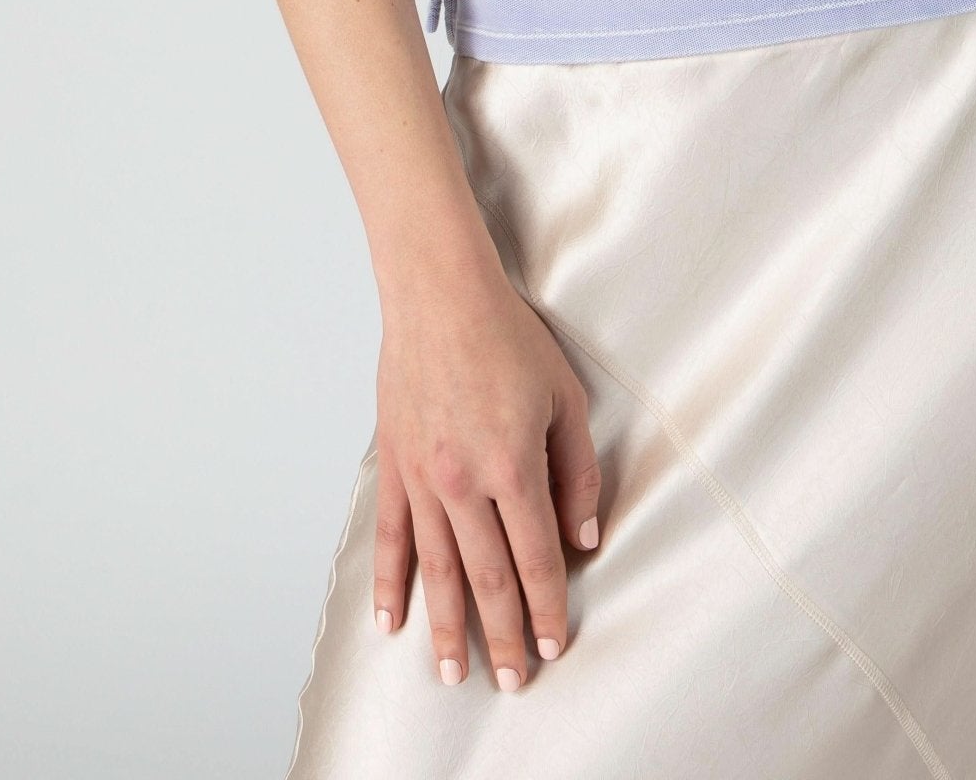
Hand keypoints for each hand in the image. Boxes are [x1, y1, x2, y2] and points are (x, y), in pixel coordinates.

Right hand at [370, 246, 601, 689]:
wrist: (440, 295)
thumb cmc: (508, 337)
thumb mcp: (565, 398)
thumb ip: (578, 472)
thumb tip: (585, 536)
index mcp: (514, 465)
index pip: (537, 557)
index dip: (548, 607)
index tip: (554, 644)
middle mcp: (465, 481)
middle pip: (487, 577)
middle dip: (503, 635)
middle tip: (511, 681)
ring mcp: (423, 478)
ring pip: (437, 570)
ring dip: (446, 627)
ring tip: (453, 672)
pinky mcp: (394, 466)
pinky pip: (393, 538)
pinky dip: (390, 583)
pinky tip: (392, 621)